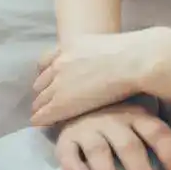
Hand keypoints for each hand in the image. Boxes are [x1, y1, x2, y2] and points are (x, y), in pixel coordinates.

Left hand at [31, 29, 170, 128]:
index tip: (49, 82)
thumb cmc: (128, 53)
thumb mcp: (101, 45)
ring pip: (39, 99)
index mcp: (69, 46)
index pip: (45, 62)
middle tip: (46, 101)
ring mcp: (58, 83)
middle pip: (40, 82)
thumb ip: (90, 54)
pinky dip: (40, 119)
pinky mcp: (61, 103)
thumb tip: (97, 62)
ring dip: (41, 106)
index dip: (46, 74)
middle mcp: (59, 63)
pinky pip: (42, 114)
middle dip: (43, 91)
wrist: (131, 61)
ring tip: (43, 114)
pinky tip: (39, 124)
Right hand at [53, 102, 170, 169]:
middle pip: (131, 148)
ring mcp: (89, 127)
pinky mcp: (66, 137)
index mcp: (137, 113)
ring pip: (99, 151)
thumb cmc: (116, 105)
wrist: (76, 92)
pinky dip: (74, 167)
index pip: (159, 134)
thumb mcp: (142, 103)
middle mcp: (114, 119)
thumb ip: (166, 114)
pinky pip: (68, 152)